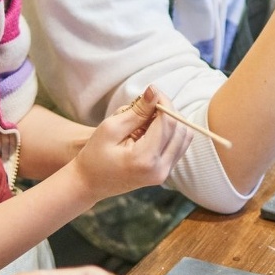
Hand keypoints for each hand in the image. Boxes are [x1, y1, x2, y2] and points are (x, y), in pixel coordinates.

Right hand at [73, 85, 190, 200]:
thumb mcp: (111, 128)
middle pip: (181, 129)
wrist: (90, 183)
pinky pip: (179, 146)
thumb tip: (155, 91)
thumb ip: (137, 111)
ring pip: (184, 137)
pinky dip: (170, 133)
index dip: (164, 102)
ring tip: (147, 120)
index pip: (169, 122)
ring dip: (170, 122)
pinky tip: (150, 131)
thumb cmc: (94, 155)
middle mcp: (160, 169)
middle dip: (168, 112)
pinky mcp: (164, 173)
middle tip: (147, 107)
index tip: (152, 92)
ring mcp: (164, 173)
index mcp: (145, 159)